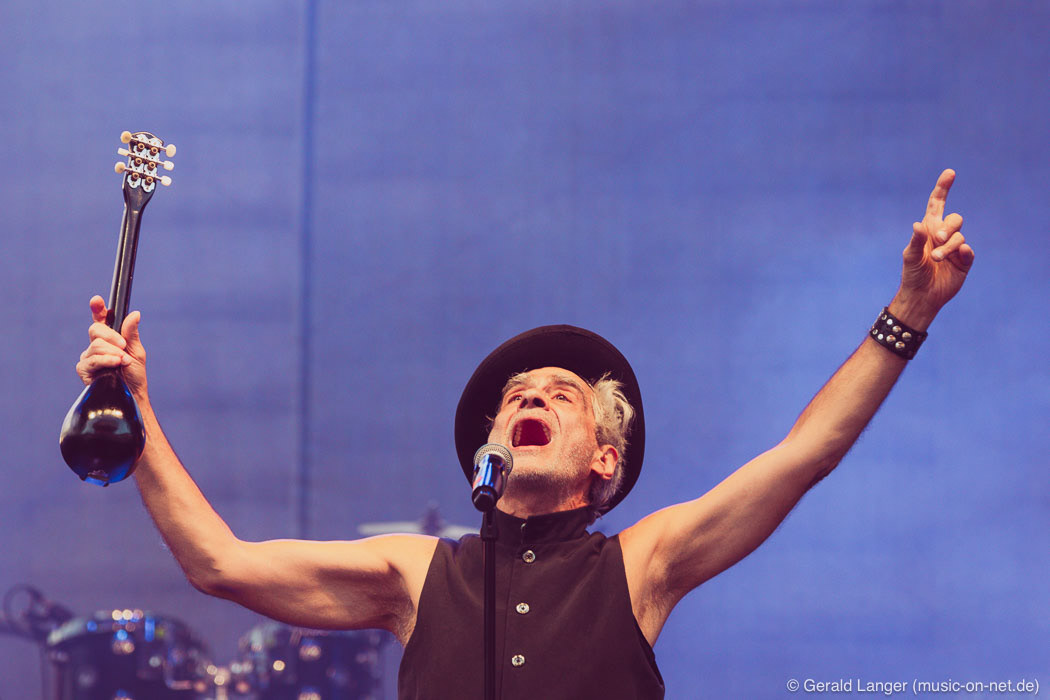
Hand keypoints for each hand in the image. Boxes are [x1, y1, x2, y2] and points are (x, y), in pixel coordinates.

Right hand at [76, 295, 147, 397]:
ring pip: (96, 345)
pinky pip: (92, 359)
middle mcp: (96, 345)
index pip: (100, 319)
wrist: (133, 394)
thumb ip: (132, 333)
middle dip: (113, 337)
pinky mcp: (84, 369)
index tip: (97, 300)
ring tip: (123, 362)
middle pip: (96, 329)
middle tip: (124, 347)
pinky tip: (116, 364)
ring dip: (114, 353)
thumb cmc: (134, 374)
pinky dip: (106, 360)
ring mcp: (89, 356)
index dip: (97, 309)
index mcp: (109, 338)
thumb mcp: (137, 351)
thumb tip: (135, 314)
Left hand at [898, 169, 975, 316]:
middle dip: (948, 228)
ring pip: (960, 237)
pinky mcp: (964, 261)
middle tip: (937, 240)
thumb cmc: (912, 274)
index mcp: (929, 229)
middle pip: (955, 219)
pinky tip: (959, 255)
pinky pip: (968, 251)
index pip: (938, 204)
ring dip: (948, 247)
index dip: (943, 188)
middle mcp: (943, 235)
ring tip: (935, 258)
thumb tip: (918, 225)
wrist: (922, 295)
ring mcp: (955, 248)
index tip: (950, 173)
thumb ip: (915, 241)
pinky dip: (964, 252)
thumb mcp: (910, 256)